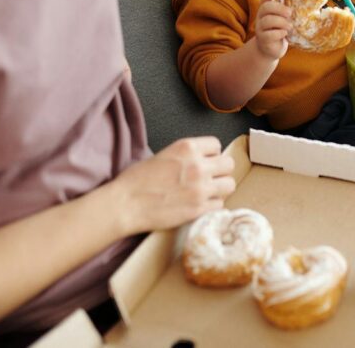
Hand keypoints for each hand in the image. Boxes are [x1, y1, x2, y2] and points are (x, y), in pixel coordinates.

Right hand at [111, 136, 235, 235]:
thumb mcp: (162, 155)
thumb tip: (199, 160)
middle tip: (210, 178)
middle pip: (228, 164)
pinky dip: (212, 206)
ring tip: (208, 192)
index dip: (211, 154)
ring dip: (220, 189)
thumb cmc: (136, 180)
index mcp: (187, 148)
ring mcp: (200, 188)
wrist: (125, 205)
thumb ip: (184, 155)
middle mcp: (198, 165)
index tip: (206, 161)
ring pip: (229, 185)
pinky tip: (201, 206)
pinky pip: (220, 205)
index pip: (216, 145)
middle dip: (221, 171)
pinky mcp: (199, 209)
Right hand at [254, 0, 291, 60]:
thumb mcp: (283, 19)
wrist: (272, 50)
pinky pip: (269, 34)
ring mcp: (260, 28)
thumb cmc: (280, 31)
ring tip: (290, 26)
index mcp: (266, 10)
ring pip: (267, 21)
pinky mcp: (263, 39)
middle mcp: (261, 17)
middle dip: (279, 8)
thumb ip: (288, 11)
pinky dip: (279, 33)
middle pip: (265, 7)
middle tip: (290, 13)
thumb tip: (306, 3)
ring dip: (281, 22)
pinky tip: (285, 34)